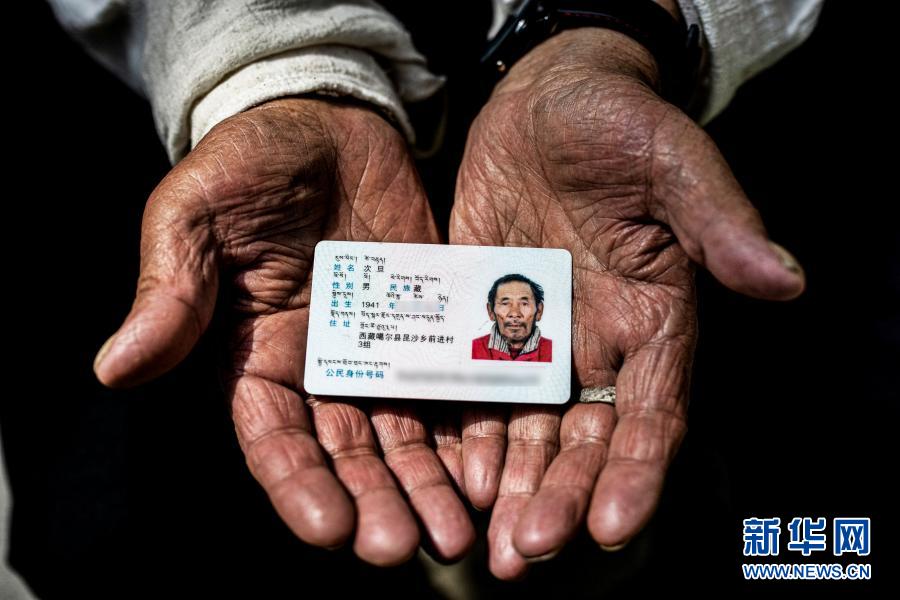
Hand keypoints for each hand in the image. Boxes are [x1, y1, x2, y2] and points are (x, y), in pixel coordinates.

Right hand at [93, 97, 473, 564]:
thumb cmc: (247, 166)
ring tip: (459, 532)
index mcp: (253, 361)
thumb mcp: (195, 216)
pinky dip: (468, 431)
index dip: (298, 487)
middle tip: (406, 547)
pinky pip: (452, 389)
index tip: (330, 530)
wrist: (326, 125)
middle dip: (375, 503)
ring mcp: (381, 355)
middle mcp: (319, 374)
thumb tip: (113, 367)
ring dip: (427, 488)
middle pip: (347, 456)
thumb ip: (170, 292)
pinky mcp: (431, 329)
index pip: (273, 441)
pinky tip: (490, 468)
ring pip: (404, 438)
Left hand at [450, 28, 804, 577]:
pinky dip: (463, 431)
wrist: (545, 100)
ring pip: (526, 429)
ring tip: (485, 540)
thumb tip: (786, 279)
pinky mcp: (480, 318)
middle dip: (559, 498)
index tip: (613, 529)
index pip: (651, 416)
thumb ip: (719, 223)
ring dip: (509, 485)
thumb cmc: (619, 122)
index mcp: (653, 321)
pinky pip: (471, 387)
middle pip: (582, 440)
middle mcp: (596, 344)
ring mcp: (535, 337)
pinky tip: (447, 473)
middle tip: (527, 552)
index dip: (634, 473)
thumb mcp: (674, 162)